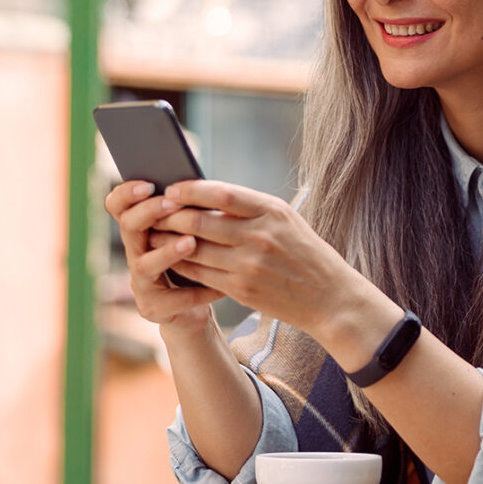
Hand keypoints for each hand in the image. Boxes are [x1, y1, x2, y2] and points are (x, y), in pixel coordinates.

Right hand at [104, 181, 224, 328]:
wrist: (195, 307)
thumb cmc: (197, 260)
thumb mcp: (194, 231)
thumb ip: (190, 213)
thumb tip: (203, 186)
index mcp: (141, 230)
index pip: (118, 206)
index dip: (126, 193)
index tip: (149, 183)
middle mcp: (135, 253)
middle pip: (128, 227)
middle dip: (149, 212)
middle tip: (172, 203)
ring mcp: (140, 283)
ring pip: (144, 264)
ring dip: (167, 251)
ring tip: (191, 242)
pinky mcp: (153, 308)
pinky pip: (173, 299)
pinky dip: (197, 292)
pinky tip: (218, 287)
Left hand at [152, 180, 380, 340]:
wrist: (329, 296)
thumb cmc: (305, 252)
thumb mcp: (285, 219)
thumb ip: (250, 208)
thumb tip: (207, 195)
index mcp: (272, 211)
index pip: (223, 194)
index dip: (192, 190)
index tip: (173, 187)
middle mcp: (259, 236)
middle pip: (201, 222)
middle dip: (171, 215)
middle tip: (154, 209)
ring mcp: (249, 265)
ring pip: (194, 249)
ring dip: (169, 240)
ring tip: (155, 232)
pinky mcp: (241, 289)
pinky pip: (200, 273)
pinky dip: (182, 264)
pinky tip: (172, 257)